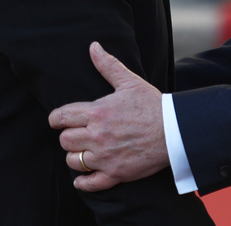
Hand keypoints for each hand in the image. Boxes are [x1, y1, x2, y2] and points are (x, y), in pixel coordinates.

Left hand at [49, 42, 169, 191]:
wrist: (175, 131)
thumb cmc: (153, 105)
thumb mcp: (129, 82)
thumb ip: (108, 65)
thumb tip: (93, 47)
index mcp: (97, 112)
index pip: (61, 117)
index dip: (56, 119)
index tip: (58, 121)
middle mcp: (97, 136)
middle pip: (64, 140)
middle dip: (68, 136)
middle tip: (78, 134)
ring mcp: (105, 157)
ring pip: (73, 161)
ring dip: (76, 156)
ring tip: (84, 151)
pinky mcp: (115, 173)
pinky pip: (89, 183)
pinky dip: (83, 182)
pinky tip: (83, 178)